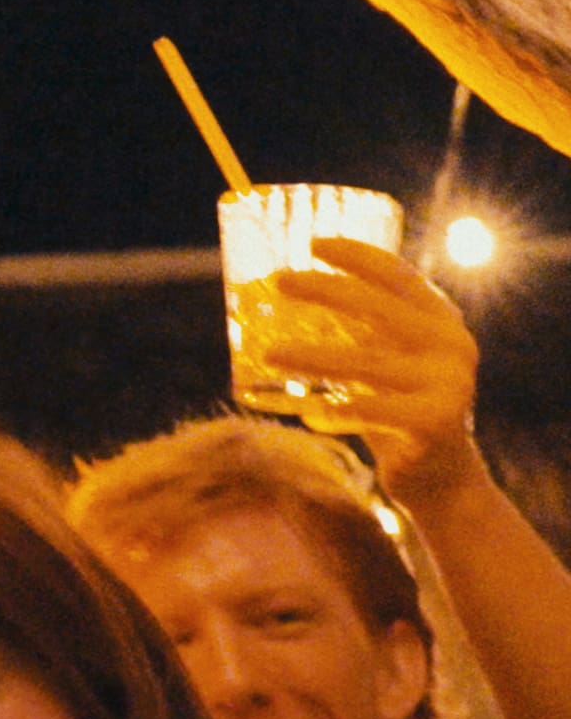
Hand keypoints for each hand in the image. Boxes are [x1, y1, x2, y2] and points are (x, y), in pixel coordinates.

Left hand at [264, 237, 483, 506]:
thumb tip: (275, 300)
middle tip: (280, 281)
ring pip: (366, 363)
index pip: (399, 275)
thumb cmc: (395, 407)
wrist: (441, 476)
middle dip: (325, 290)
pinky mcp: (435, 422)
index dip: (357, 255)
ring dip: (312, 357)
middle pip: (379, 308)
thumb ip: (353, 332)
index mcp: (440, 320)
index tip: (314, 242)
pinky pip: (372, 412)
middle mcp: (450, 344)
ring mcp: (448, 383)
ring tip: (268, 354)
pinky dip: (336, 411)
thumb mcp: (382, 360)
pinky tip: (309, 413)